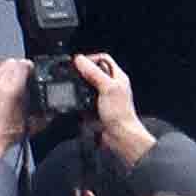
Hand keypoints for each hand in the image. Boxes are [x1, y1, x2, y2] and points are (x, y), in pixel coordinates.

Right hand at [78, 50, 154, 166]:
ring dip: (80, 88)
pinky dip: (79, 101)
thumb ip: (93, 73)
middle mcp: (112, 86)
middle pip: (94, 72)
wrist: (120, 137)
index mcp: (118, 77)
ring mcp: (104, 98)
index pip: (103, 59)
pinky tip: (77, 102)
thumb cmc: (121, 114)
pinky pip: (84, 100)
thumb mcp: (107, 88)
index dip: (91, 58)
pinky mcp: (97, 109)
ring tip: (75, 88)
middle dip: (83, 73)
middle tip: (74, 74)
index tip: (79, 63)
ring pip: (88, 86)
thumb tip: (80, 60)